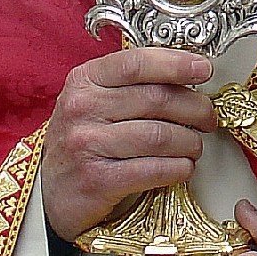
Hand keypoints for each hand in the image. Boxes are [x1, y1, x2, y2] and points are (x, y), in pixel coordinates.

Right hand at [41, 47, 215, 241]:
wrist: (48, 192)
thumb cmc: (82, 139)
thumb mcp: (94, 100)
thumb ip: (131, 84)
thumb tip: (187, 75)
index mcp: (85, 79)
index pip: (136, 63)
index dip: (176, 64)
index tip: (203, 69)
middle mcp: (82, 108)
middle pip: (155, 99)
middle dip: (194, 107)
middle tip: (208, 117)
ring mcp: (86, 144)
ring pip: (159, 136)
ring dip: (189, 142)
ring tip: (196, 145)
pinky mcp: (96, 181)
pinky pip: (152, 170)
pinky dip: (178, 168)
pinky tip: (184, 167)